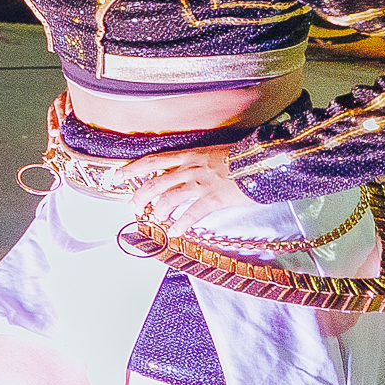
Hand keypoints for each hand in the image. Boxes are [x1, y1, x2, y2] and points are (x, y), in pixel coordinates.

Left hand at [108, 145, 259, 231]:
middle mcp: (191, 167)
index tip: (119, 174)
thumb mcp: (216, 152)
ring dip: (158, 210)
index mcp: (190, 155)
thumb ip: (199, 161)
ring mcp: (201, 183)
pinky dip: (180, 225)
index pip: (154, 160)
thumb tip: (188, 170)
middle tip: (132, 205)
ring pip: (168, 198)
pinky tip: (174, 232)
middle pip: (155, 182)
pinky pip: (191, 214)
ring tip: (154, 218)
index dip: (134, 168)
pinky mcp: (214, 198)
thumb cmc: (244, 156)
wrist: (265, 160)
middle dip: (140, 194)